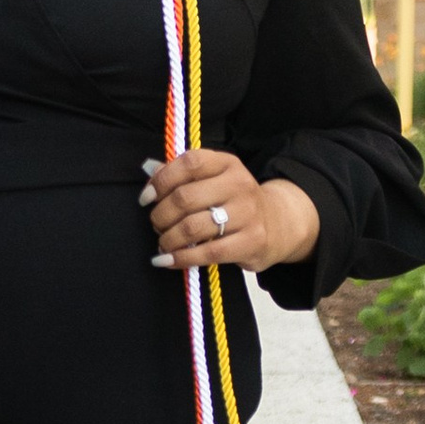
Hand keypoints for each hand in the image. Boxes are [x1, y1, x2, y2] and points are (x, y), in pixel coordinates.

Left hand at [144, 147, 319, 274]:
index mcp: (227, 163)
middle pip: (185, 198)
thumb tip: (150, 177)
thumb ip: (183, 176)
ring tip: (163, 243)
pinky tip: (167, 260)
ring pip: (193, 227)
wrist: (278, 223)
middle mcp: (239, 185)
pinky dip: (181, 258)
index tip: (146, 198)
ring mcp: (247, 214)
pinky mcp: (251, 242)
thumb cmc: (234, 201)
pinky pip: (208, 253)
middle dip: (161, 215)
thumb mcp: (215, 179)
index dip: (162, 181)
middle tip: (156, 224)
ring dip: (169, 238)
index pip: (189, 163)